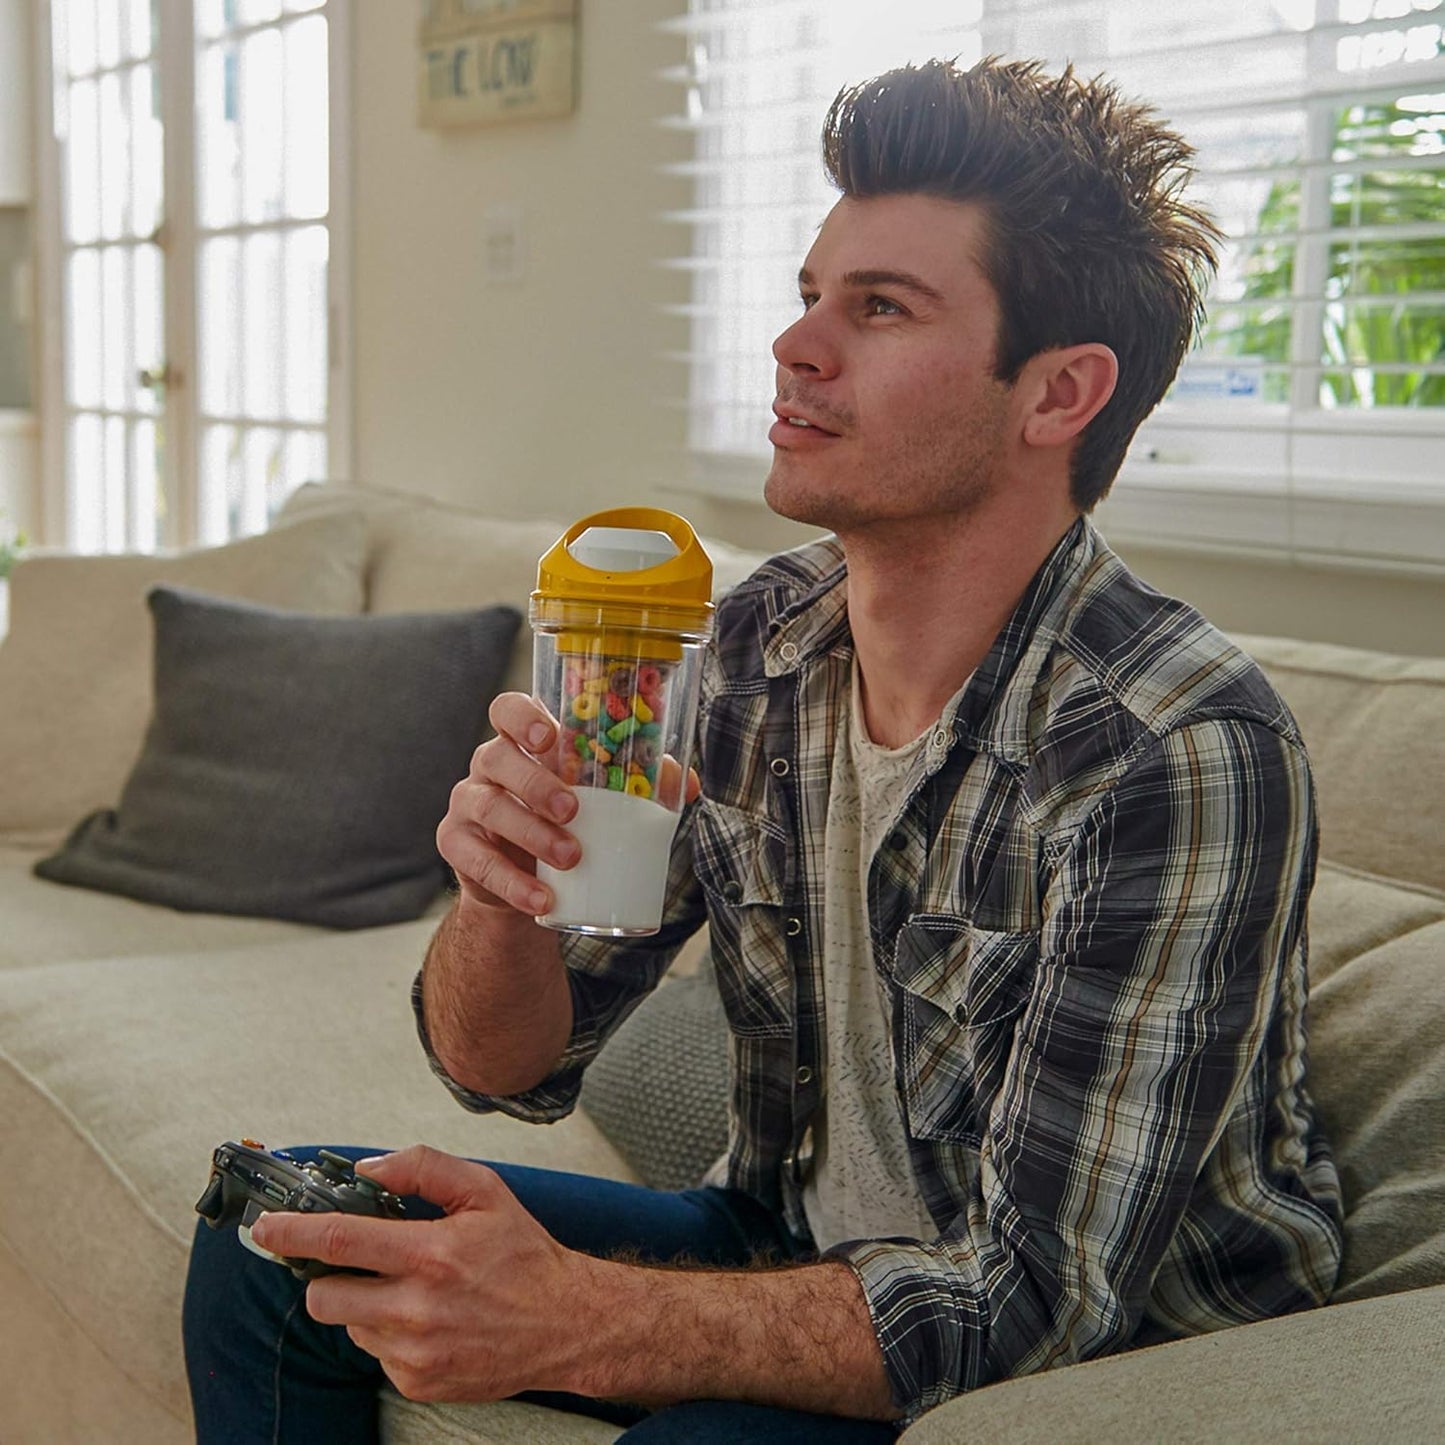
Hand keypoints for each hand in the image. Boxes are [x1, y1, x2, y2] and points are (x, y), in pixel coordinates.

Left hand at [248, 1146, 591, 1402]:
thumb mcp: (484, 1190)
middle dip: (326, 1277)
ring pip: (349, 1326)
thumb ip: (423, 1167)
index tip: (266, 1226)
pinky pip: (375, 1354)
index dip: (293, 1232)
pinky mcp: (417, 1382)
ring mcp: (414, 1351)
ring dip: (365, 1305)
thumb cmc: (523, 1254)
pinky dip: (390, 1333)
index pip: (340, 1240)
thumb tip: (367, 1168)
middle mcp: (417, 1307)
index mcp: (431, 1253)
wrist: (564, 1323)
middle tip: (355, 1264)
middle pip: (324, 1297)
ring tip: (411, 1290)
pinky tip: (428, 1319)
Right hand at [438, 692, 700, 918]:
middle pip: (497, 757)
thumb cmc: (568, 823)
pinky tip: (542, 899)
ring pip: (488, 807)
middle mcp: (488, 765)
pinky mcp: (456, 845)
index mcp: (521, 742)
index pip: (506, 709)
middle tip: (574, 810)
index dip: (522, 716)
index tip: (550, 736)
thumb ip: (638, 784)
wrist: (526, 882)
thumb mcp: (599, 800)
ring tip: (571, 857)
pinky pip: (477, 861)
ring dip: (531, 832)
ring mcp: (467, 803)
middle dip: (537, 783)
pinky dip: (512, 883)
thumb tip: (688, 784)